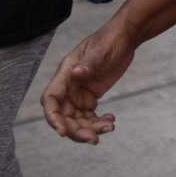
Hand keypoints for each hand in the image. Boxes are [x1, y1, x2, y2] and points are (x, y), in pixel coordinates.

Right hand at [41, 21, 138, 142]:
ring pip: (77, 120)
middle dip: (76, 130)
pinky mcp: (90, 97)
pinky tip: (111, 120)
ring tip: (109, 127)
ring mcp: (79, 93)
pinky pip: (89, 117)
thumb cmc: (110, 39)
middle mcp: (68, 86)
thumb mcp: (101, 50)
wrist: (125, 37)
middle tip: (95, 139)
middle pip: (64, 116)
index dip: (53, 118)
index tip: (63, 133)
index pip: (50, 99)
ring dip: (90, 129)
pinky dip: (99, 123)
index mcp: (65, 73)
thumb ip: (89, 63)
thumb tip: (76, 73)